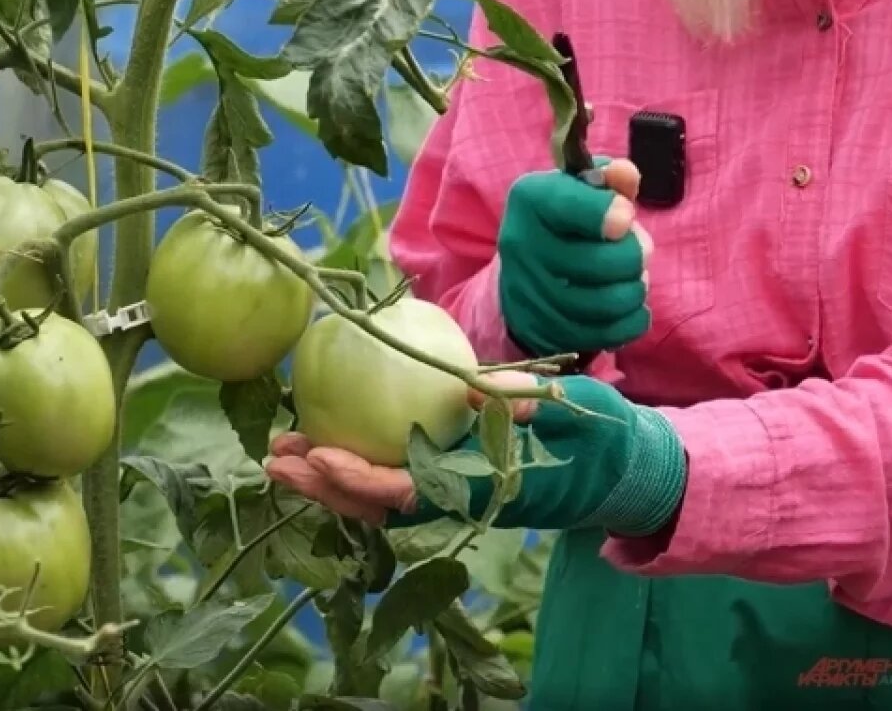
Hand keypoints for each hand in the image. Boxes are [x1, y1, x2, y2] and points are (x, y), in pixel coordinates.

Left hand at [266, 371, 686, 535]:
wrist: (616, 470)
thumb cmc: (599, 440)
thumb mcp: (575, 414)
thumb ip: (529, 404)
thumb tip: (476, 386)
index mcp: (485, 487)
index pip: (412, 491)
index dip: (362, 480)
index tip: (322, 456)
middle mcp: (459, 499)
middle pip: (376, 504)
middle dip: (324, 487)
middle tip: (276, 461)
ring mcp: (451, 494)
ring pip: (376, 497)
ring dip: (327, 480)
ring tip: (281, 455)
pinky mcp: (447, 479)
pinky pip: (391, 479)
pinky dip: (352, 465)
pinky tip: (318, 443)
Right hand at [498, 157, 653, 356]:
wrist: (526, 274)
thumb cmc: (566, 223)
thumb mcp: (581, 189)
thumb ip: (608, 179)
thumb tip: (625, 174)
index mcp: (529, 200)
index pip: (568, 205)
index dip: (607, 211)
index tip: (626, 216)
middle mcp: (521, 246)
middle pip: (600, 262)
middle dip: (635, 255)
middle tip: (638, 249)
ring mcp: (531, 295)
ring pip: (608, 302)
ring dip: (635, 289)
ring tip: (632, 277)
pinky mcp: (546, 332)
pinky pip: (610, 333)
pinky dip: (632, 319)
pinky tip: (629, 305)